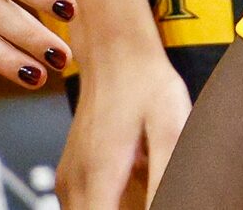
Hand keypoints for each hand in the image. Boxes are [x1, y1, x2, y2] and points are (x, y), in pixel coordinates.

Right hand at [56, 51, 192, 207]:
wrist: (115, 49)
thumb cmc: (146, 84)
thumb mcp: (170, 129)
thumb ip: (167, 180)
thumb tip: (173, 209)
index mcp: (98, 176)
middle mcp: (75, 182)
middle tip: (153, 200)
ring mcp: (69, 179)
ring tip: (148, 195)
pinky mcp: (73, 176)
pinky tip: (134, 205)